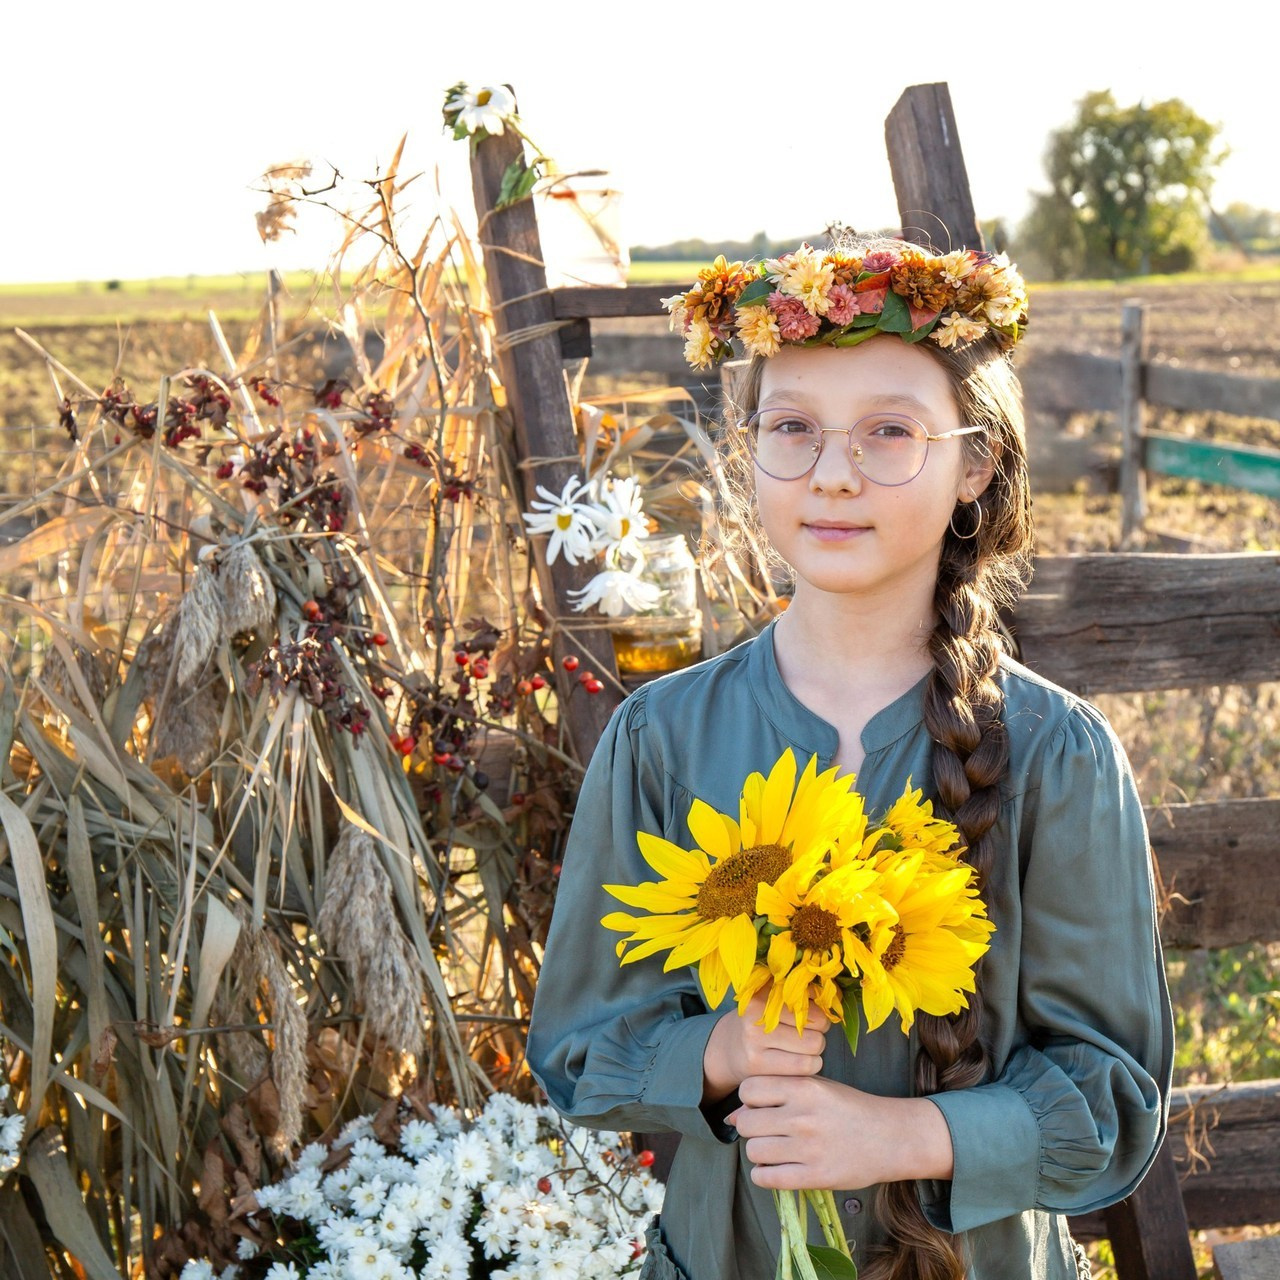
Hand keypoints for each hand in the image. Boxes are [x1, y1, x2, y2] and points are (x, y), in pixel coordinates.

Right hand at [702, 994, 828, 1104]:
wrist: (728, 1049)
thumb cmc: (762, 1021)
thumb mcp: (774, 1000)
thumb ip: (801, 995)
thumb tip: (834, 997)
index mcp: (763, 992)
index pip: (813, 999)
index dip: (819, 1010)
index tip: (809, 1016)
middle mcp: (756, 1015)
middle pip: (818, 1023)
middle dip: (819, 1031)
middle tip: (807, 1035)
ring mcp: (754, 1042)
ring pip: (814, 1047)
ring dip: (816, 1051)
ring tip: (802, 1050)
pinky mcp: (758, 1066)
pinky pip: (805, 1068)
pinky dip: (809, 1066)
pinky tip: (797, 1063)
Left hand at [726, 1075, 954, 1189]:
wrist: (889, 1137)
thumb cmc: (848, 1108)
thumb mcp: (816, 1087)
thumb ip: (776, 1093)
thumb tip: (732, 1115)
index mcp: (804, 1087)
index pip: (748, 1089)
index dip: (750, 1098)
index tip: (763, 1105)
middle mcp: (803, 1117)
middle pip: (746, 1123)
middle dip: (751, 1127)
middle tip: (767, 1130)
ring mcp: (809, 1149)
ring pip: (753, 1151)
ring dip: (758, 1152)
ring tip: (775, 1149)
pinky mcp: (815, 1178)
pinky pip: (767, 1179)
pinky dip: (764, 1175)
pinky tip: (777, 1168)